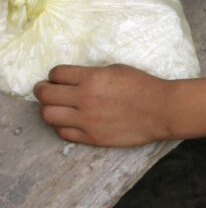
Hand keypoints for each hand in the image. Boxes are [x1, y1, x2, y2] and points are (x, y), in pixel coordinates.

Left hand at [34, 64, 171, 146]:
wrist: (161, 110)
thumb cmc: (142, 86)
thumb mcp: (115, 70)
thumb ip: (91, 74)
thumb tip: (73, 79)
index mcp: (91, 78)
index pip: (55, 74)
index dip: (54, 75)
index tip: (58, 78)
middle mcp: (84, 99)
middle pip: (45, 95)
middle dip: (43, 90)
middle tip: (48, 91)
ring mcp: (86, 120)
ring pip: (48, 115)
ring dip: (49, 109)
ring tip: (58, 107)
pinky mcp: (92, 137)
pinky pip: (63, 133)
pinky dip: (62, 126)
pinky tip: (71, 121)